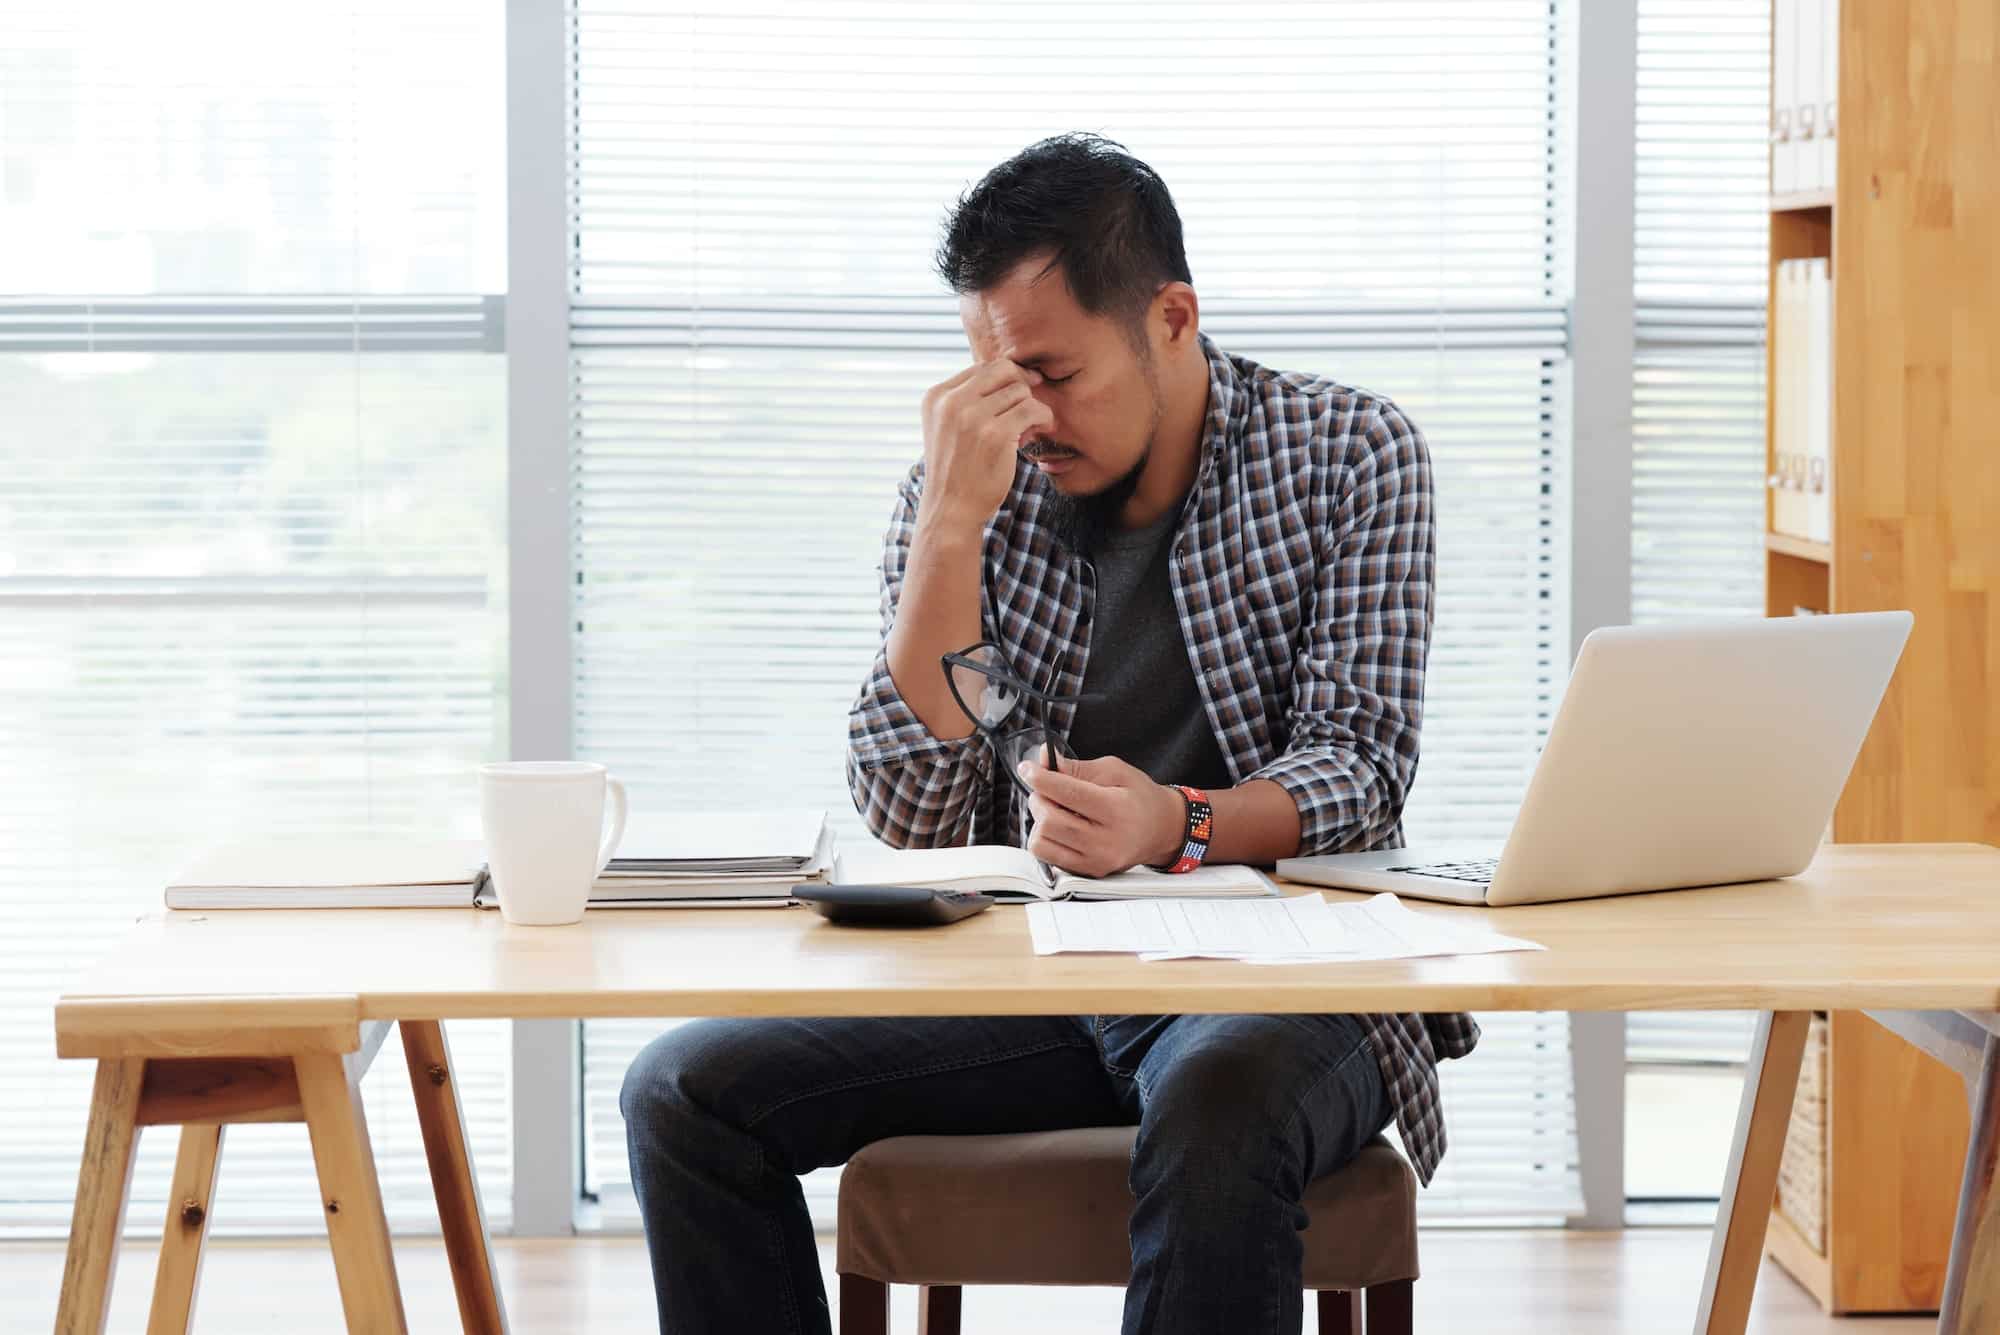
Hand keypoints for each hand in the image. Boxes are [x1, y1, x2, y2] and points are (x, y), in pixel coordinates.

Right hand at [917, 360, 1054, 532]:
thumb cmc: (956, 470)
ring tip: (1030, 428)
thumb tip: (1013, 373)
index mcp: (936, 396)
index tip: (1019, 395)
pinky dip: (1044, 417)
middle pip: (1002, 370)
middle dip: (1022, 384)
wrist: (950, 510)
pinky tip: (1043, 428)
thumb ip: (967, 400)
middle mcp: (951, 402)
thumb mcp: (947, 427)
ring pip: (1020, 390)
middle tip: (1031, 406)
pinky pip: (1032, 409)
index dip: (1006, 378)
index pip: (981, 368)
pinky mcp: (995, 435)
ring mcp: (972, 417)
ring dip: (1032, 407)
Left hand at [1017, 754, 1188, 877]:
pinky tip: (1060, 828)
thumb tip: (1047, 761)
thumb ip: (1078, 768)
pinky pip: (1049, 858)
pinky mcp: (1089, 872)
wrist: (1162, 829)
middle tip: (1045, 789)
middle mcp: (1106, 840)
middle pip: (1049, 820)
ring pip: (1042, 842)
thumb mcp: (1115, 771)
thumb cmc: (1140, 798)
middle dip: (1038, 799)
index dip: (1041, 779)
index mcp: (1115, 809)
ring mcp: (1097, 860)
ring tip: (1055, 810)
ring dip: (1039, 821)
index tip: (1028, 769)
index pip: (1067, 793)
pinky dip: (1046, 839)